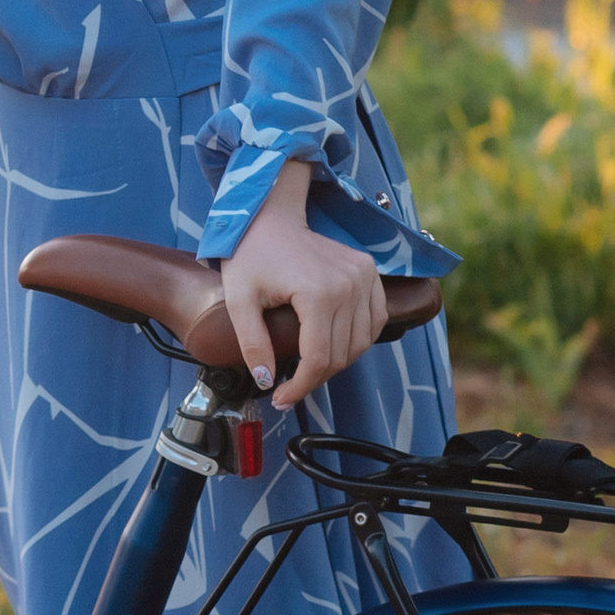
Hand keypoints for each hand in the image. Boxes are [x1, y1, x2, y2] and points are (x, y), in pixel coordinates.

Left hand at [218, 158, 387, 411]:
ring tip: (309, 368)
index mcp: (318, 293)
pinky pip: (374, 320)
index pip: (318, 359)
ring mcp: (364, 276)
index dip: (300, 387)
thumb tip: (267, 380)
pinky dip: (358, 339)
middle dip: (315, 378)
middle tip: (289, 387)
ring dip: (337, 362)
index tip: (281, 398)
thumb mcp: (239, 299)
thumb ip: (252, 342)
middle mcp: (349, 285)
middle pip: (342, 355)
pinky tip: (334, 345)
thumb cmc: (250, 255)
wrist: (269, 217)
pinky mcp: (370, 271)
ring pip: (361, 342)